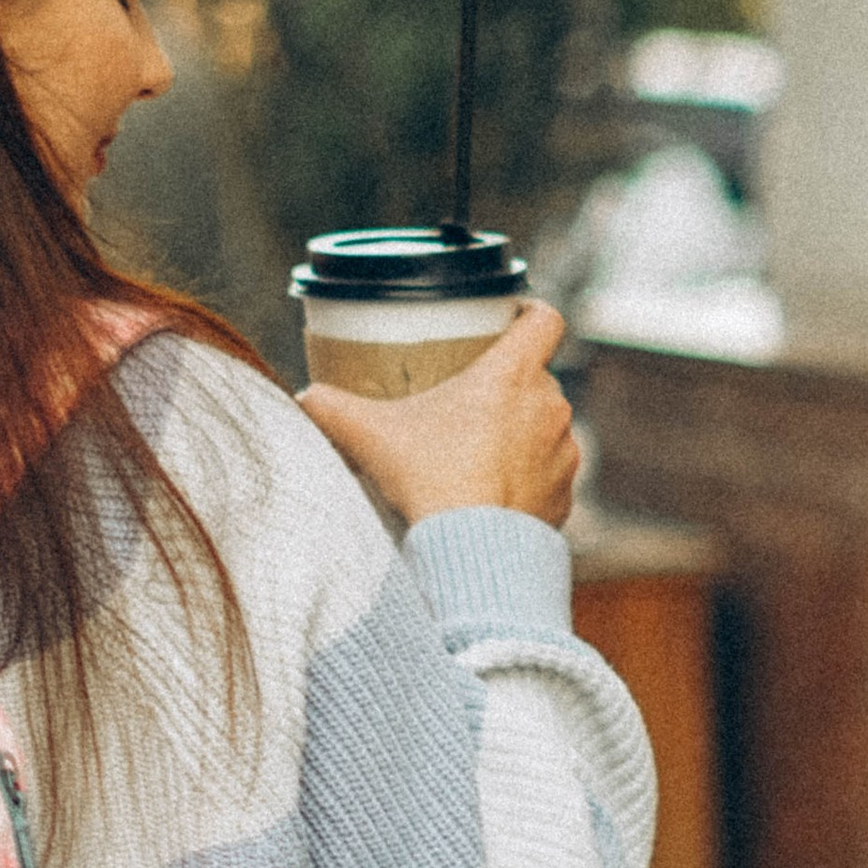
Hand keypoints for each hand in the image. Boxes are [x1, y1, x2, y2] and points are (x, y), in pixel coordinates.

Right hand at [298, 300, 580, 529]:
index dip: (530, 313)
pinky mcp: (564, 499)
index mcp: (515, 373)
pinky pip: (548, 479)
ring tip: (480, 453)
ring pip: (545, 430)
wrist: (470, 554)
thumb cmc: (428, 480)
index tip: (511, 320)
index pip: (545, 319)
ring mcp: (564, 456)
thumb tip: (302, 399)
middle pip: (538, 378)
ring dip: (520, 435)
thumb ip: (330, 407)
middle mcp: (552, 407)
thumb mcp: (369, 435)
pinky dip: (526, 482)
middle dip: (509, 386)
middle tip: (471, 400)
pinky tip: (493, 495)